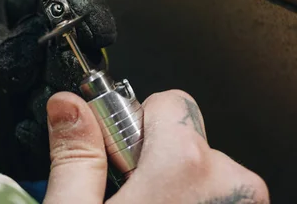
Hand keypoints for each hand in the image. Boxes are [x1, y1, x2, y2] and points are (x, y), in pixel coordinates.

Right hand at [44, 91, 269, 203]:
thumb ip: (75, 155)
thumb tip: (66, 106)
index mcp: (185, 167)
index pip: (170, 102)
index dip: (136, 125)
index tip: (120, 154)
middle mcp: (230, 184)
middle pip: (189, 133)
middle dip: (158, 154)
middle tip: (132, 193)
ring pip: (205, 166)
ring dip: (178, 183)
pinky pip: (220, 192)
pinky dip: (196, 199)